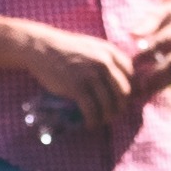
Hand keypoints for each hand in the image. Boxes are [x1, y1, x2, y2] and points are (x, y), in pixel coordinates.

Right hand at [16, 25, 135, 129]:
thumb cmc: (64, 48)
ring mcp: (91, 75)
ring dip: (106, 117)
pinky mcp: (77, 88)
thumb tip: (118, 80)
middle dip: (119, 107)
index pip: (130, 75)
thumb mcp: (90, 46)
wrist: (40, 47)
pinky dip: (93, 121)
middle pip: (123, 92)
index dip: (127, 89)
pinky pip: (92, 110)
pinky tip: (89, 124)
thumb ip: (106, 58)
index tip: (118, 98)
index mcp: (109, 52)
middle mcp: (104, 63)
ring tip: (100, 121)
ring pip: (109, 104)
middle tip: (111, 113)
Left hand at [130, 0, 170, 95]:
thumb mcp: (160, 12)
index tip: (135, 60)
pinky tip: (154, 90)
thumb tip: (132, 34)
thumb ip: (147, 24)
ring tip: (145, 89)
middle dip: (159, 72)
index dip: (151, 50)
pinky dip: (169, 83)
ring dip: (164, 81)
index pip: (167, 40)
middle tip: (141, 81)